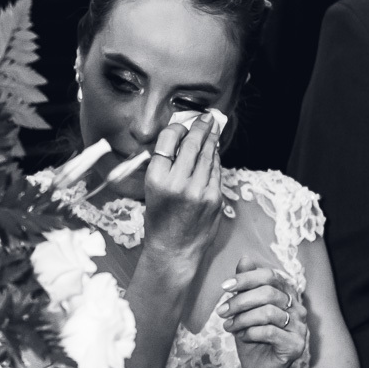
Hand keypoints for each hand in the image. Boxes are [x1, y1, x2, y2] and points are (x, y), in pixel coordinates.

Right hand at [142, 112, 221, 271]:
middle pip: (192, 143)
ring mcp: (199, 190)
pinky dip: (215, 160)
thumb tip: (181, 138)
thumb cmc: (160, 220)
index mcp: (156, 178)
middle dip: (201, 127)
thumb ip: (165, 166)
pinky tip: (214, 153)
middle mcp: (177, 182)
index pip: (169, 140)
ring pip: (208, 155)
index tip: (182, 124)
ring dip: (211, 139)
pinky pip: (217, 171)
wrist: (174, 250)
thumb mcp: (152, 190)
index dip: (177, 128)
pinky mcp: (214, 198)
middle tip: (206, 117)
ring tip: (213, 129)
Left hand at [219, 256, 306, 367]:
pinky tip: (243, 337)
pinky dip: (250, 332)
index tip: (224, 286)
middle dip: (240, 301)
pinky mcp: (296, 345)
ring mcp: (299, 327)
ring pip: (268, 312)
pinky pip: (270, 332)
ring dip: (242, 318)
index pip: (270, 276)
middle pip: (268, 293)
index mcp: (287, 295)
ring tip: (229, 326)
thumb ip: (246, 286)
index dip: (246, 278)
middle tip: (222, 311)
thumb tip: (245, 258)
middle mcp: (297, 308)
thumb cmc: (252, 338)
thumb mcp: (244, 310)